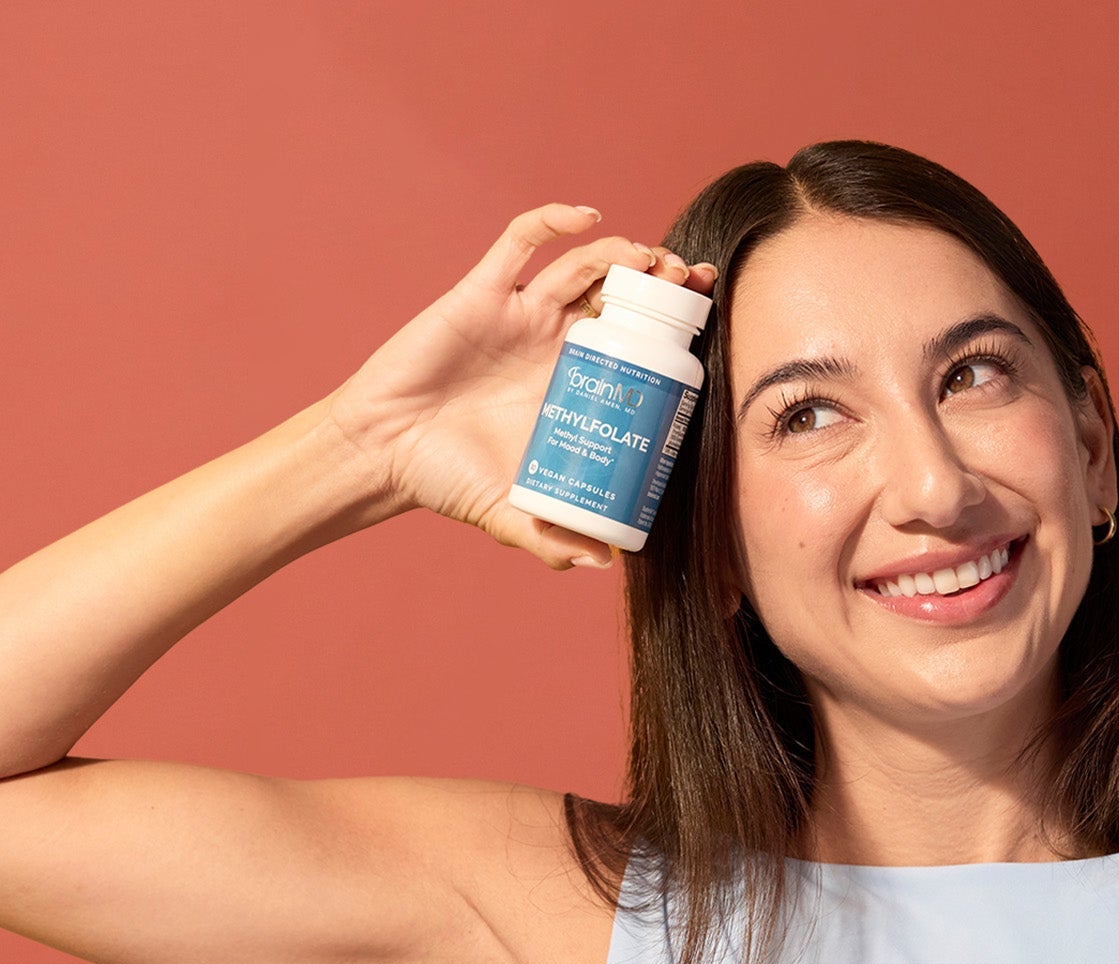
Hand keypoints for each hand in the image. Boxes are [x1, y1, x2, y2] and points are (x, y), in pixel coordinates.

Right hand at [323, 203, 716, 568]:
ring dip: (622, 253)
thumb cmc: (448, 480)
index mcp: (574, 387)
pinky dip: (555, 221)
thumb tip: (606, 564)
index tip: (708, 323)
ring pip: (584, 265)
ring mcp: (522, 314)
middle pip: (623, 298)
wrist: (383, 454)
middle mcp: (555, 344)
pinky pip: (522, 243)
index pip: (638, 349)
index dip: (673, 331)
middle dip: (661, 284)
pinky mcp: (482, 293)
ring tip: (651, 259)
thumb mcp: (510, 515)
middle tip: (691, 283)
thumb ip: (552, 540)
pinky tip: (587, 217)